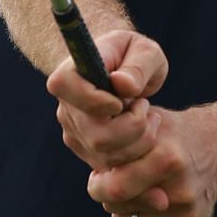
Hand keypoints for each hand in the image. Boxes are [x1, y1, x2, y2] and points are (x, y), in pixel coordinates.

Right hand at [47, 28, 168, 171]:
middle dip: (133, 126)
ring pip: (107, 155)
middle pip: (96, 135)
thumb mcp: (145, 51)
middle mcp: (66, 107)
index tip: (124, 98)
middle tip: (145, 106)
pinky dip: (138, 154)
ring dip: (140, 140)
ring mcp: (75, 133)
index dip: (98, 100)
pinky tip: (146, 132)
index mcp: (69, 74)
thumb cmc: (134, 55)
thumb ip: (138, 66)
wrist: (128, 74)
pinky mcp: (88, 152)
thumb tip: (122, 85)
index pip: (66, 88)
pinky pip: (114, 165)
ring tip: (150, 115)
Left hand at [88, 106, 216, 216]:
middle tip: (116, 180)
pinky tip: (148, 205)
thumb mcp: (147, 121)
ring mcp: (188, 215)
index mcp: (168, 159)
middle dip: (108, 195)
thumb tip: (84, 149)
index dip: (98, 184)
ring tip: (135, 190)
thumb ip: (118, 140)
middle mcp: (181, 192)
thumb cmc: (172, 133)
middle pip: (118, 208)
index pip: (115, 188)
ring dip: (122, 211)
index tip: (98, 175)